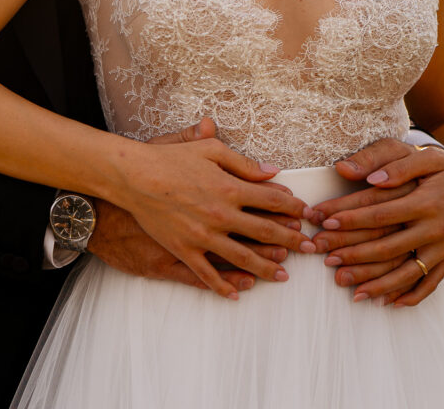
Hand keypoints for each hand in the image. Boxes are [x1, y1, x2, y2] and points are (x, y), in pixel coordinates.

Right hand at [114, 119, 312, 298]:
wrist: (132, 177)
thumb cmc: (169, 158)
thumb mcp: (208, 149)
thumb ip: (242, 162)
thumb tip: (271, 171)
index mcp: (228, 187)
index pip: (270, 200)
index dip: (292, 208)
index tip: (305, 215)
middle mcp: (220, 214)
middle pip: (264, 231)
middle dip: (291, 241)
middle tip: (310, 249)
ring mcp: (202, 236)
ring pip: (242, 258)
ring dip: (266, 267)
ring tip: (283, 275)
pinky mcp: (183, 251)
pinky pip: (208, 275)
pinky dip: (225, 285)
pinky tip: (238, 293)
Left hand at [312, 138, 443, 304]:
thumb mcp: (430, 158)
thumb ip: (399, 165)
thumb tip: (370, 179)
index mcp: (424, 201)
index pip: (380, 213)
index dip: (351, 219)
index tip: (325, 222)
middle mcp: (432, 229)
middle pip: (386, 247)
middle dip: (353, 254)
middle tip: (324, 258)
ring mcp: (441, 249)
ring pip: (404, 272)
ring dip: (375, 282)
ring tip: (347, 287)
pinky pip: (429, 284)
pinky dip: (409, 297)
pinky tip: (387, 303)